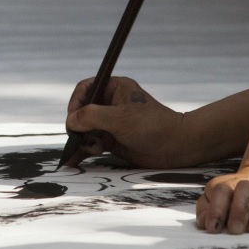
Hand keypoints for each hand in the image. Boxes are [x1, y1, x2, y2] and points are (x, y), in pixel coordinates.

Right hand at [64, 76, 184, 167]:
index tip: (73, 119)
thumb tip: (71, 121)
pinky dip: (83, 151)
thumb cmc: (153, 126)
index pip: (86, 89)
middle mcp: (110, 104)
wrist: (177, 147)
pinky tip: (74, 160)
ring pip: (85, 129)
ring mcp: (111, 123)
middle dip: (77, 126)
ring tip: (88, 151)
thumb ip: (93, 117)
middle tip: (79, 140)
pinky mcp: (112, 140)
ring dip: (81, 141)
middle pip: (82, 111)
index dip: (76, 102)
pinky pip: (91, 143)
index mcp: (114, 88)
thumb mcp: (121, 118)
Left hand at [195, 166, 248, 233]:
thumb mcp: (215, 202)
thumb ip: (206, 211)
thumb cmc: (232, 200)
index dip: (216, 209)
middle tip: (235, 230)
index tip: (213, 229)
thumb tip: (204, 223)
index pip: (221, 190)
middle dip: (240, 210)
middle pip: (246, 187)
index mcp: (228, 185)